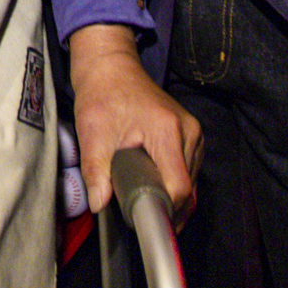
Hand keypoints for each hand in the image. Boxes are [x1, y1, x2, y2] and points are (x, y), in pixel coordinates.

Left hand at [66, 24, 202, 223]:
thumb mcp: (92, 133)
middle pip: (187, 188)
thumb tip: (99, 205)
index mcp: (168, 131)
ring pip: (191, 182)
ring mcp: (194, 133)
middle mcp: (189, 132)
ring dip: (170, 196)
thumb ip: (96, 171)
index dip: (163, 209)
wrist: (112, 68)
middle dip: (164, 205)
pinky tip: (154, 187)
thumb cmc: (102, 96)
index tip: (142, 219)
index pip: (179, 186)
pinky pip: (189, 170)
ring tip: (143, 200)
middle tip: (137, 213)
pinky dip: (174, 183)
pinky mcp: (191, 135)